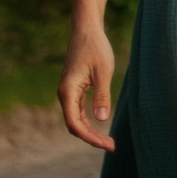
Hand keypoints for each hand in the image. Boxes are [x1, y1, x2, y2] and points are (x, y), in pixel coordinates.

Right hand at [58, 23, 117, 150]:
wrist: (86, 31)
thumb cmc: (96, 48)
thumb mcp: (103, 71)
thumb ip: (102, 95)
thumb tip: (102, 119)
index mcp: (68, 91)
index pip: (74, 123)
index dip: (89, 137)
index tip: (105, 144)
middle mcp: (64, 94)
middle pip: (74, 125)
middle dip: (91, 138)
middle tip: (112, 146)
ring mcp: (68, 92)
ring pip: (76, 119)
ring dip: (90, 131)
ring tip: (108, 141)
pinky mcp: (74, 89)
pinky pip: (78, 111)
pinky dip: (88, 121)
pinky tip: (100, 127)